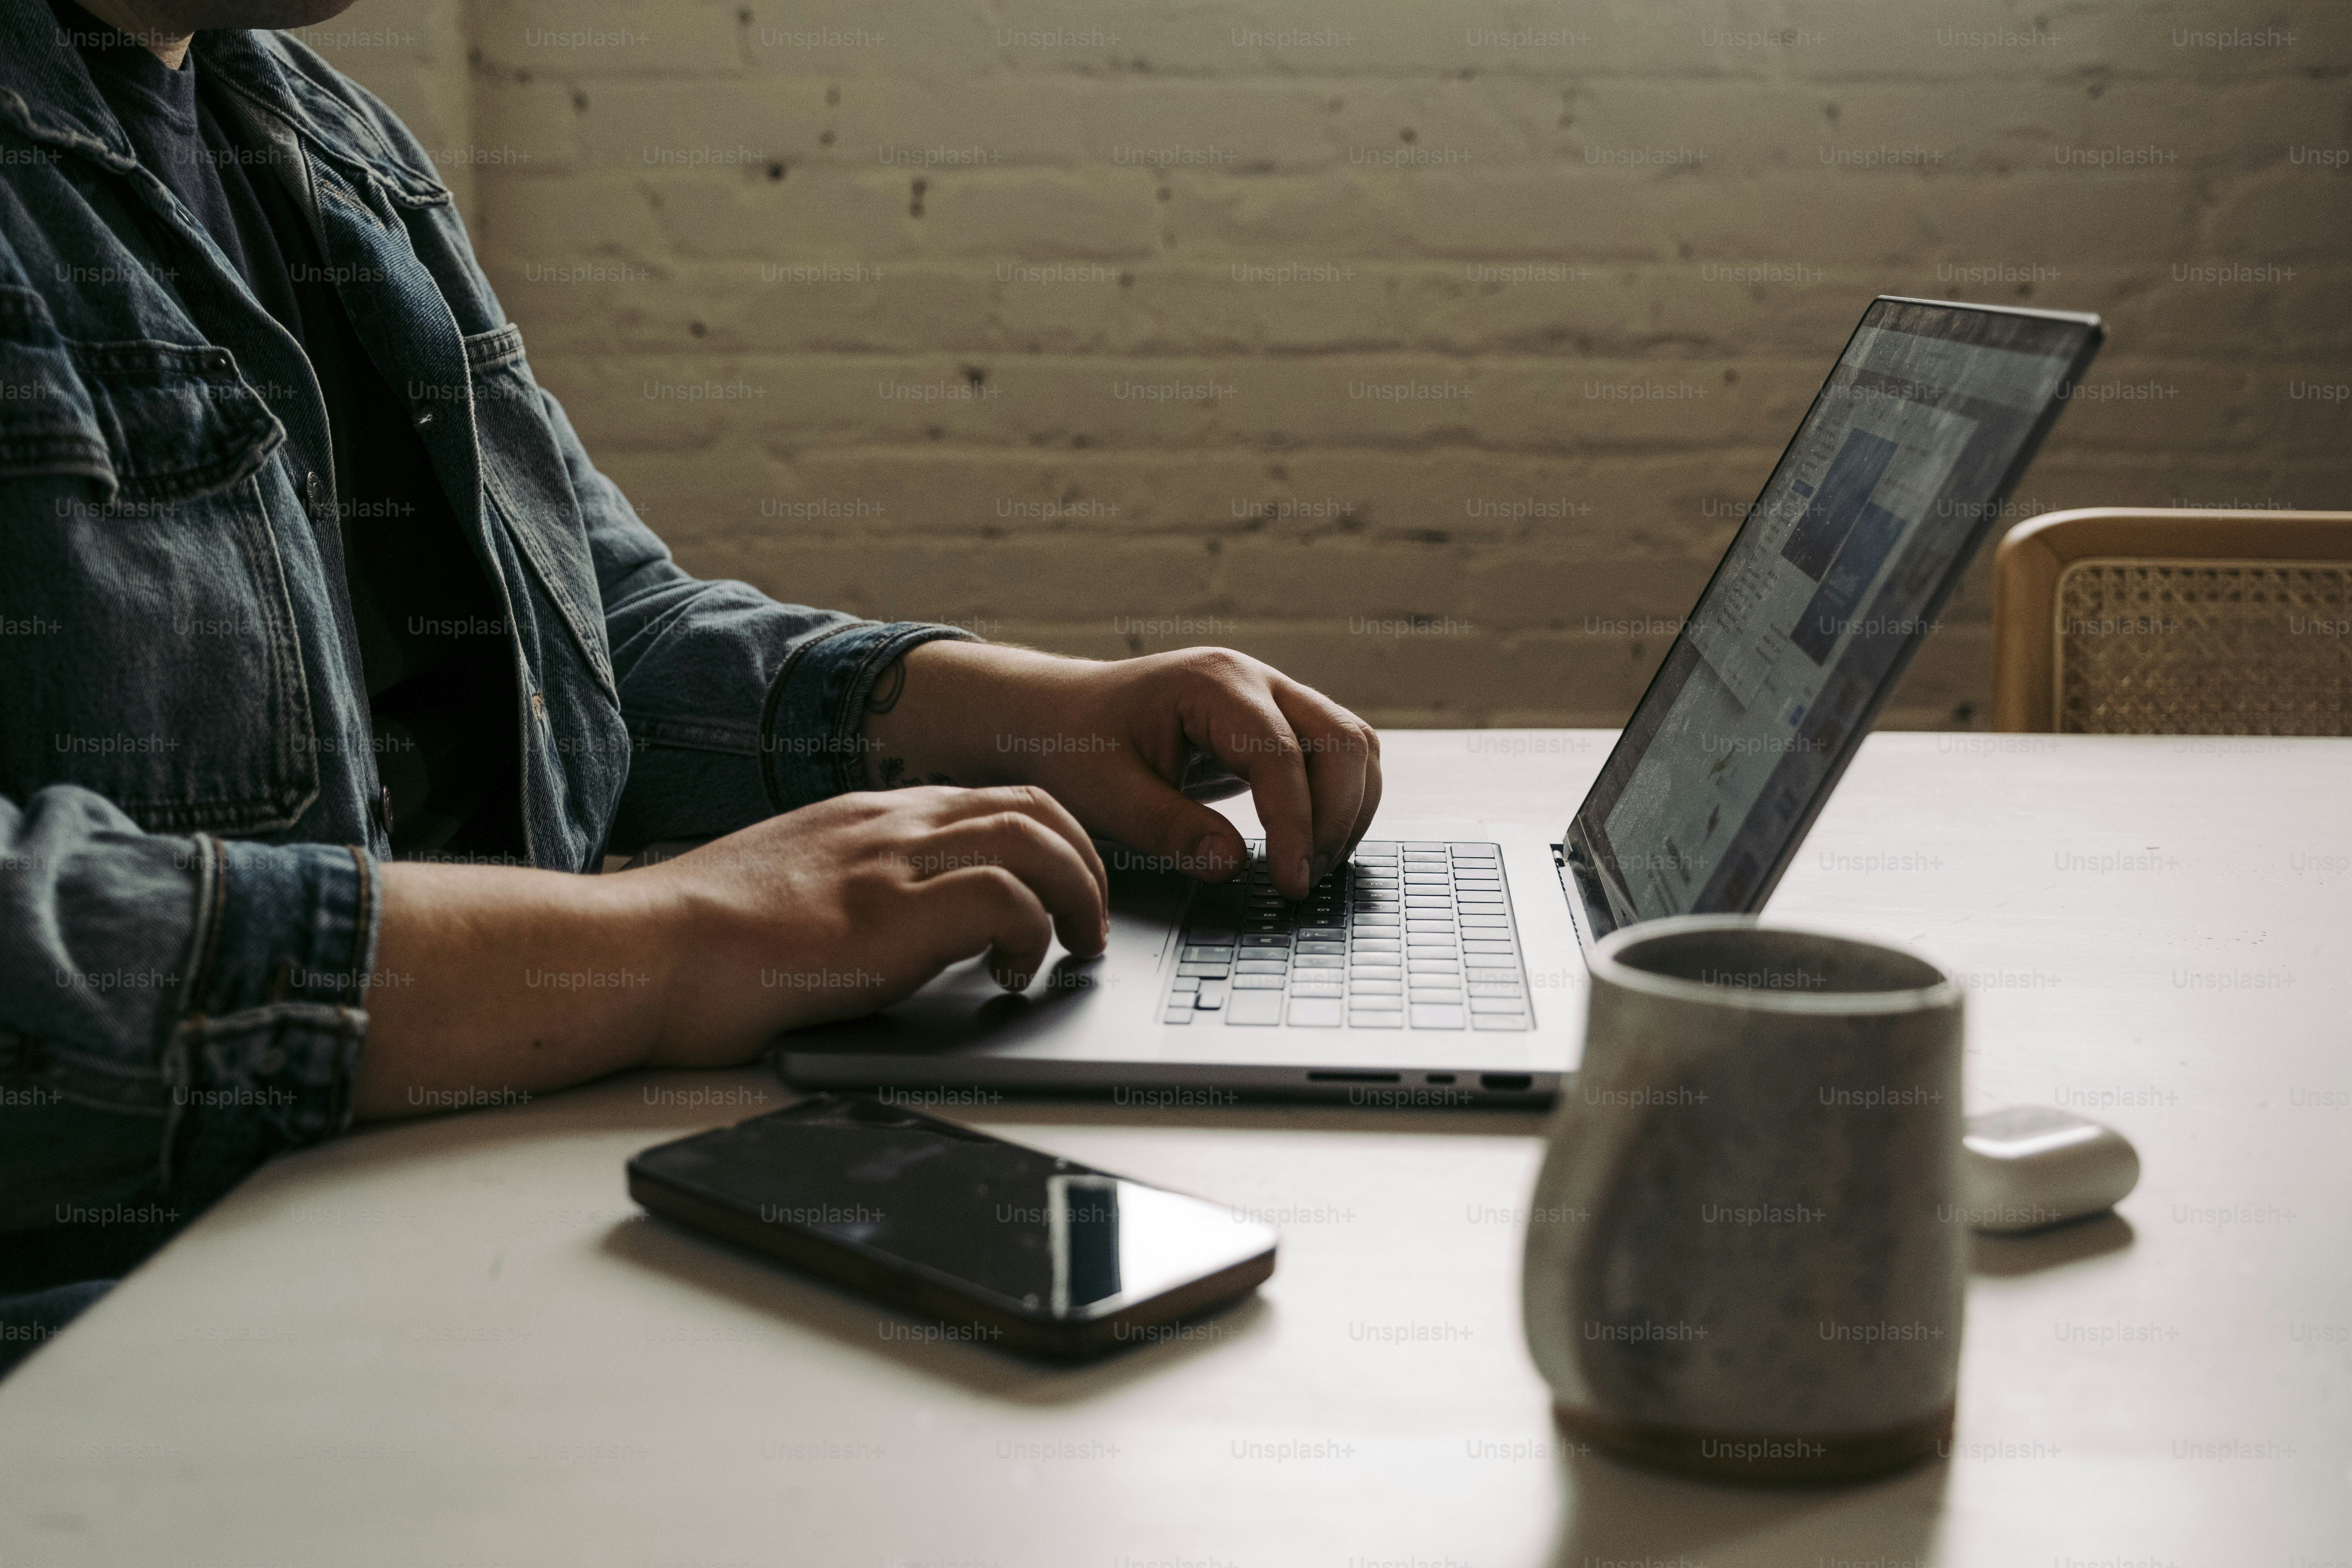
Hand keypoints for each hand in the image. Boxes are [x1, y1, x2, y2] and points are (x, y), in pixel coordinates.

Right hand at [639, 786, 1108, 1062]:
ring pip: (1033, 838)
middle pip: (1033, 805)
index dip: (1048, 838)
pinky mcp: (883, 918)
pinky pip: (1002, 897)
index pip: (989, 796)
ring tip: (1074, 947)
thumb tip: (899, 926)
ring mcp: (886, 864)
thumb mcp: (791, 891)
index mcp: (863, 816)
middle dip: (1083, 861)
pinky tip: (1013, 972)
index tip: (1062, 887)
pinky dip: (1031, 930)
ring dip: (1075, 892)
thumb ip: (853, 889)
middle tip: (1087, 922)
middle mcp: (885, 824)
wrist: (635, 953)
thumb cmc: (695, 941)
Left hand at [862, 643, 1381, 899]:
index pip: (1282, 755)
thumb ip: (1168, 829)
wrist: (1056, 713)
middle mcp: (1255, 679)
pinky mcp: (1276, 722)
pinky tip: (1308, 844)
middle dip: (1336, 816)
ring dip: (1347, 809)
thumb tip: (1232, 866)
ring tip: (1309, 866)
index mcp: (1212, 685)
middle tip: (1301, 880)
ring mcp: (1272, 696)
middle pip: (1343, 740)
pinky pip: (1335, 756)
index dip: (1296, 824)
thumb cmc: (1073, 744)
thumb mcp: (1105, 794)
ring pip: (1353, 745)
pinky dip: (1338, 801)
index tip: (1290, 883)